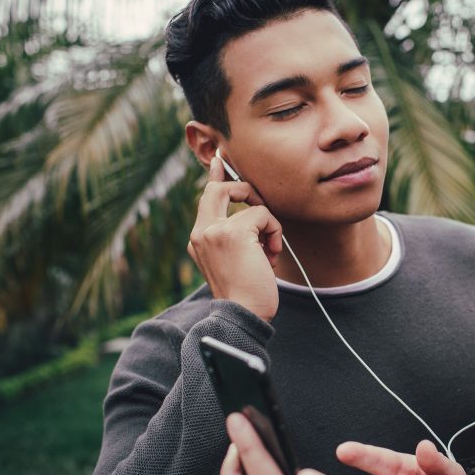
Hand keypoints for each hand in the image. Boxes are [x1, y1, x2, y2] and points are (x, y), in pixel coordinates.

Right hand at [187, 156, 282, 320]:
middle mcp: (200, 232)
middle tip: (260, 204)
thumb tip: (253, 215)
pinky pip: (264, 214)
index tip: (221, 159)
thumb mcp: (236, 261)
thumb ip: (236, 237)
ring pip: (251, 204)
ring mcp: (213, 230)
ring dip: (269, 227)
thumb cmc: (246, 295)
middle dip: (245, 189)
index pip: (206, 198)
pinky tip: (271, 256)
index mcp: (198, 239)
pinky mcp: (232, 232)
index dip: (216, 176)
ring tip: (269, 253)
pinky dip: (275, 233)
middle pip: (219, 188)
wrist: (243, 315)